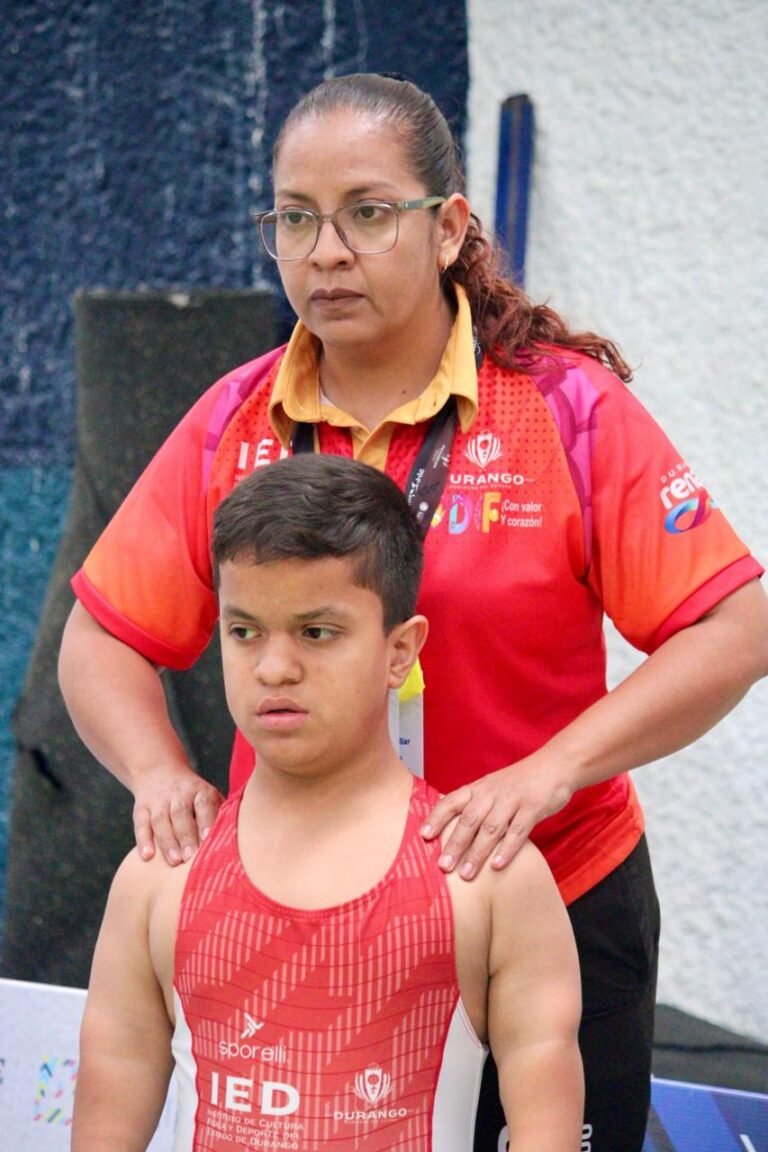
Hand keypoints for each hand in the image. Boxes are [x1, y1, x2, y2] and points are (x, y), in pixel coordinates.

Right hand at [133, 770, 223, 864]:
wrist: (159, 772)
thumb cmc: (194, 797)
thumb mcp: (208, 797)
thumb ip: (221, 815)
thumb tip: (238, 841)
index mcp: (200, 790)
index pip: (204, 804)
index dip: (206, 821)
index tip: (209, 840)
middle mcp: (179, 793)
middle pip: (181, 813)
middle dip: (186, 836)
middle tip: (191, 858)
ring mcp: (158, 800)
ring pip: (161, 820)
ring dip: (167, 841)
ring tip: (175, 861)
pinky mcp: (141, 808)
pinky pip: (141, 823)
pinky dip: (143, 840)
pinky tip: (147, 856)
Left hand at [420, 758, 571, 879]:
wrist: (556, 765)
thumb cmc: (520, 782)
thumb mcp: (493, 786)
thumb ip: (475, 804)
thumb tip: (450, 826)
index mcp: (479, 788)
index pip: (452, 801)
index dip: (437, 817)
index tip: (423, 836)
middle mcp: (492, 793)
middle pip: (469, 819)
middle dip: (454, 843)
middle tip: (443, 866)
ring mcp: (513, 800)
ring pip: (491, 828)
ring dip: (477, 852)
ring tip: (466, 874)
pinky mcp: (533, 808)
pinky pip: (518, 831)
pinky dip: (506, 849)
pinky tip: (497, 865)